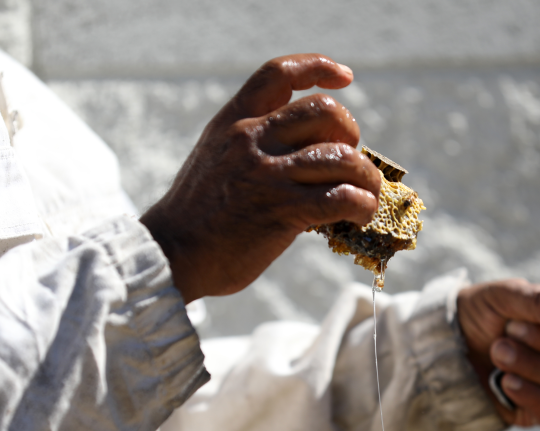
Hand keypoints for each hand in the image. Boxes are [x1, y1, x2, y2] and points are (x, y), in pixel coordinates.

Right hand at [140, 54, 380, 301]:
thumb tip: (307, 151)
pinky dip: (363, 204)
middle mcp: (252, 139)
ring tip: (367, 194)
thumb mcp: (216, 159)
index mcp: (233, 122)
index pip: (279, 74)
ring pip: (342, 157)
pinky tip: (361, 215)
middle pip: (325, 111)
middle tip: (349, 160)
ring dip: (367, 177)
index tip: (344, 77)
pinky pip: (342, 197)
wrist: (172, 254)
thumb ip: (254, 146)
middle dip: (349, 133)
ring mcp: (268, 175)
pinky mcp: (283, 211)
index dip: (317, 67)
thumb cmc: (198, 215)